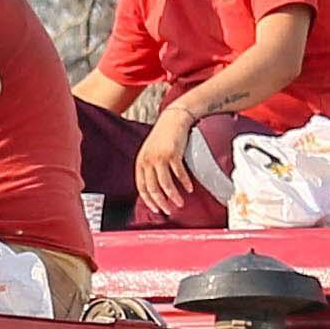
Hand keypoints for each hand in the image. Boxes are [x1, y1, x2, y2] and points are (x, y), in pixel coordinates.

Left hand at [138, 97, 222, 225]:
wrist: (173, 118)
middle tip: (169, 210)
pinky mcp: (172, 154)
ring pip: (165, 184)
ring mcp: (159, 157)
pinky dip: (184, 183)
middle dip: (161, 202)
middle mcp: (148, 161)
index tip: (157, 209)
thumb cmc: (164, 136)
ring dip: (173, 196)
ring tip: (180, 203)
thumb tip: (156, 188)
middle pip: (153, 188)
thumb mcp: (151, 152)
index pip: (142, 187)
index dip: (149, 201)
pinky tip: (189, 188)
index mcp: (141, 162)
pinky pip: (179, 174)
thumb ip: (151, 167)